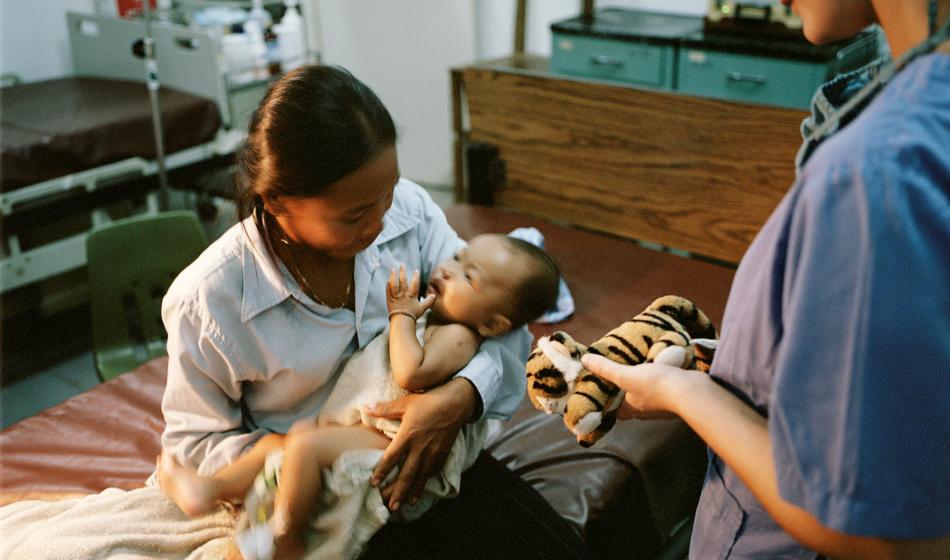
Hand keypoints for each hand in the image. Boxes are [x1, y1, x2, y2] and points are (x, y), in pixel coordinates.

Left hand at [364, 378, 474, 509]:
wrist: (457, 402)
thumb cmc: (429, 400)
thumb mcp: (405, 402)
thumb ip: (384, 409)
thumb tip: (365, 407)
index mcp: (408, 435)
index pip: (391, 458)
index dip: (382, 472)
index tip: (373, 484)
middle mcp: (420, 447)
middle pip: (407, 474)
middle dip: (398, 492)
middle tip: (390, 507)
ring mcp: (433, 452)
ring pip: (421, 477)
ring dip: (412, 492)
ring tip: (405, 505)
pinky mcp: (443, 453)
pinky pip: (433, 471)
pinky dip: (426, 481)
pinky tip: (421, 489)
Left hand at [387, 265, 434, 318]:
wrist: (402, 321)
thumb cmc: (413, 315)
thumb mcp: (422, 308)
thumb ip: (428, 301)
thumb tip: (434, 296)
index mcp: (412, 295)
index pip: (415, 283)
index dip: (416, 276)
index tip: (416, 270)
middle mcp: (404, 294)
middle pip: (403, 281)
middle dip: (403, 271)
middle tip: (402, 264)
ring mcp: (396, 296)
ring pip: (394, 284)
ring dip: (393, 275)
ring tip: (392, 269)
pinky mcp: (390, 299)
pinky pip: (388, 291)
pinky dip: (388, 285)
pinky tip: (388, 280)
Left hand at [581, 354, 695, 419]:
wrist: (690, 391)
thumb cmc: (655, 386)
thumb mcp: (626, 375)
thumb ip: (606, 369)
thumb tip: (586, 360)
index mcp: (631, 409)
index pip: (616, 411)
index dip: (610, 404)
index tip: (606, 392)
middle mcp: (646, 411)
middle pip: (633, 403)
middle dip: (628, 392)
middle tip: (622, 376)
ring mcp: (663, 406)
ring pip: (651, 396)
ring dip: (646, 385)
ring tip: (641, 368)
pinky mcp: (677, 398)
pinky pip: (666, 390)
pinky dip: (663, 382)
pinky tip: (661, 369)